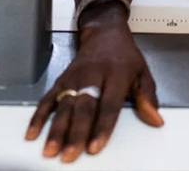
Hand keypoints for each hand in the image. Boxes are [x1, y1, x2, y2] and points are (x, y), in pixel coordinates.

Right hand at [25, 20, 162, 162]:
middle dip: (75, 133)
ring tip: (50, 150)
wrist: (104, 32)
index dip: (102, 127)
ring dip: (56, 129)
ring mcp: (75, 78)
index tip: (95, 147)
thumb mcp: (143, 72)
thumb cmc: (125, 56)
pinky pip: (48, 99)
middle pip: (83, 107)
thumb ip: (148, 97)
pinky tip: (32, 133)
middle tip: (70, 155)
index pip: (108, 105)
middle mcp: (93, 76)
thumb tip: (156, 120)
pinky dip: (39, 117)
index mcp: (117, 74)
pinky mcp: (62, 79)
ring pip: (64, 105)